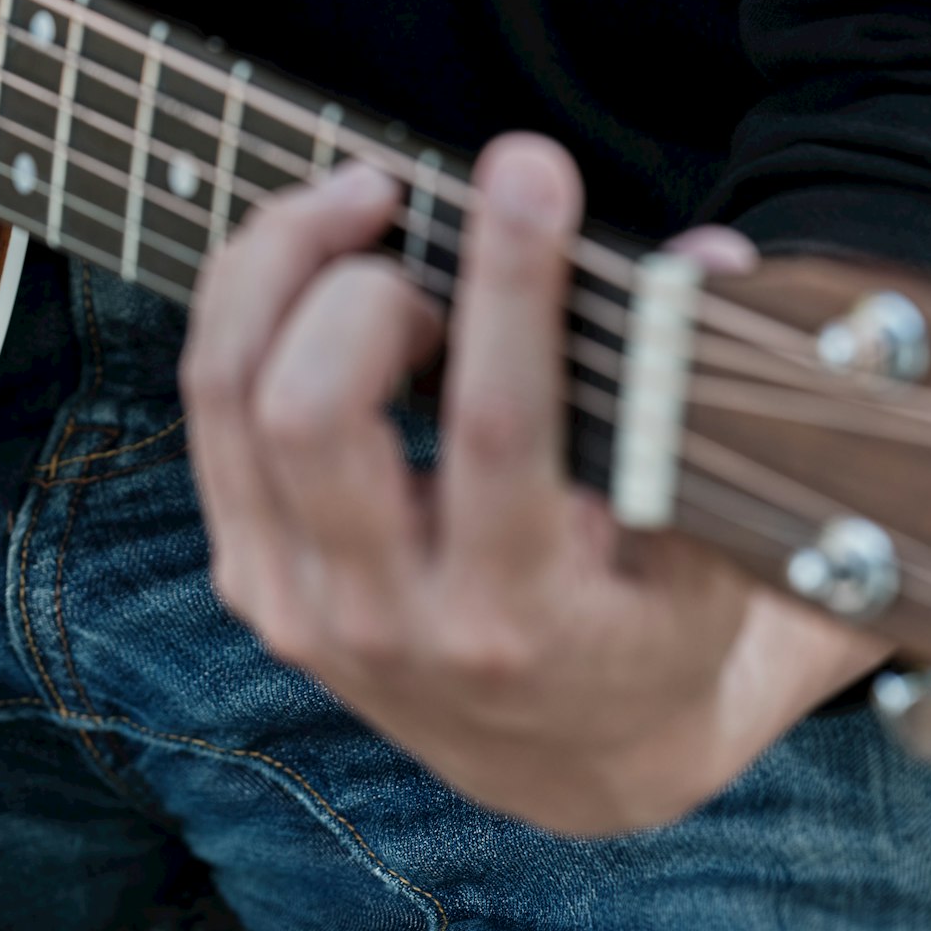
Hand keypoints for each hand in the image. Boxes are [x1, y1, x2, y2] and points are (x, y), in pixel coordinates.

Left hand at [181, 135, 887, 835]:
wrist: (565, 761)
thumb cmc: (654, 624)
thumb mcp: (719, 548)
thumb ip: (705, 407)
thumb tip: (706, 260)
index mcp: (520, 621)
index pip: (495, 427)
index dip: (509, 282)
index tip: (528, 169)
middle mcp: (388, 624)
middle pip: (311, 410)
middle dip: (363, 282)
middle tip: (425, 218)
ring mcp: (299, 604)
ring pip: (231, 394)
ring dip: (283, 265)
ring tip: (366, 201)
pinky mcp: (247, 577)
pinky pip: (212, 408)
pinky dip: (248, 305)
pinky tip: (318, 256)